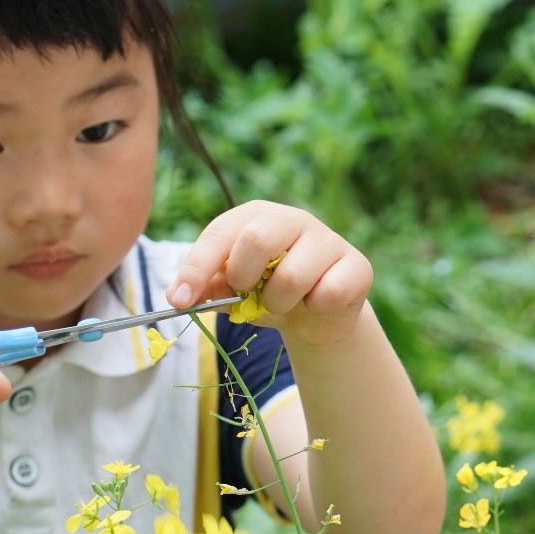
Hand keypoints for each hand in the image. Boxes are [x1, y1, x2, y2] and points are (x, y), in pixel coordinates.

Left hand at [166, 201, 372, 346]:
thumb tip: (177, 296)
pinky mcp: (356, 265)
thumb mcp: (232, 292)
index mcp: (256, 217)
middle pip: (256, 238)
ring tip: (285, 303)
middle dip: (243, 278)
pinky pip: (329, 293)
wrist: (317, 317)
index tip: (179, 300)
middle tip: (248, 294)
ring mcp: (328, 239)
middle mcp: (293, 219)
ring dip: (279, 303)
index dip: (196, 267)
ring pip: (292, 275)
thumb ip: (206, 289)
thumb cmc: (268, 294)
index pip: (220, 233)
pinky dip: (315, 308)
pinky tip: (316, 303)